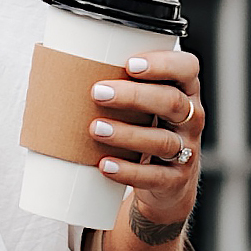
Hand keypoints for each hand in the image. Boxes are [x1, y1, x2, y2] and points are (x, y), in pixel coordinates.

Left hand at [88, 49, 203, 232]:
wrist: (167, 187)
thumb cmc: (147, 133)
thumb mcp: (145, 108)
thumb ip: (121, 87)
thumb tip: (59, 66)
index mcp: (185, 92)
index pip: (187, 68)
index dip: (163, 64)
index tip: (129, 64)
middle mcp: (191, 119)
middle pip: (171, 102)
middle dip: (134, 96)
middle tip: (98, 92)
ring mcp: (186, 151)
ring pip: (162, 140)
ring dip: (126, 134)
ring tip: (96, 129)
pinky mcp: (174, 181)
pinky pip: (153, 176)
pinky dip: (128, 171)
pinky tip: (105, 164)